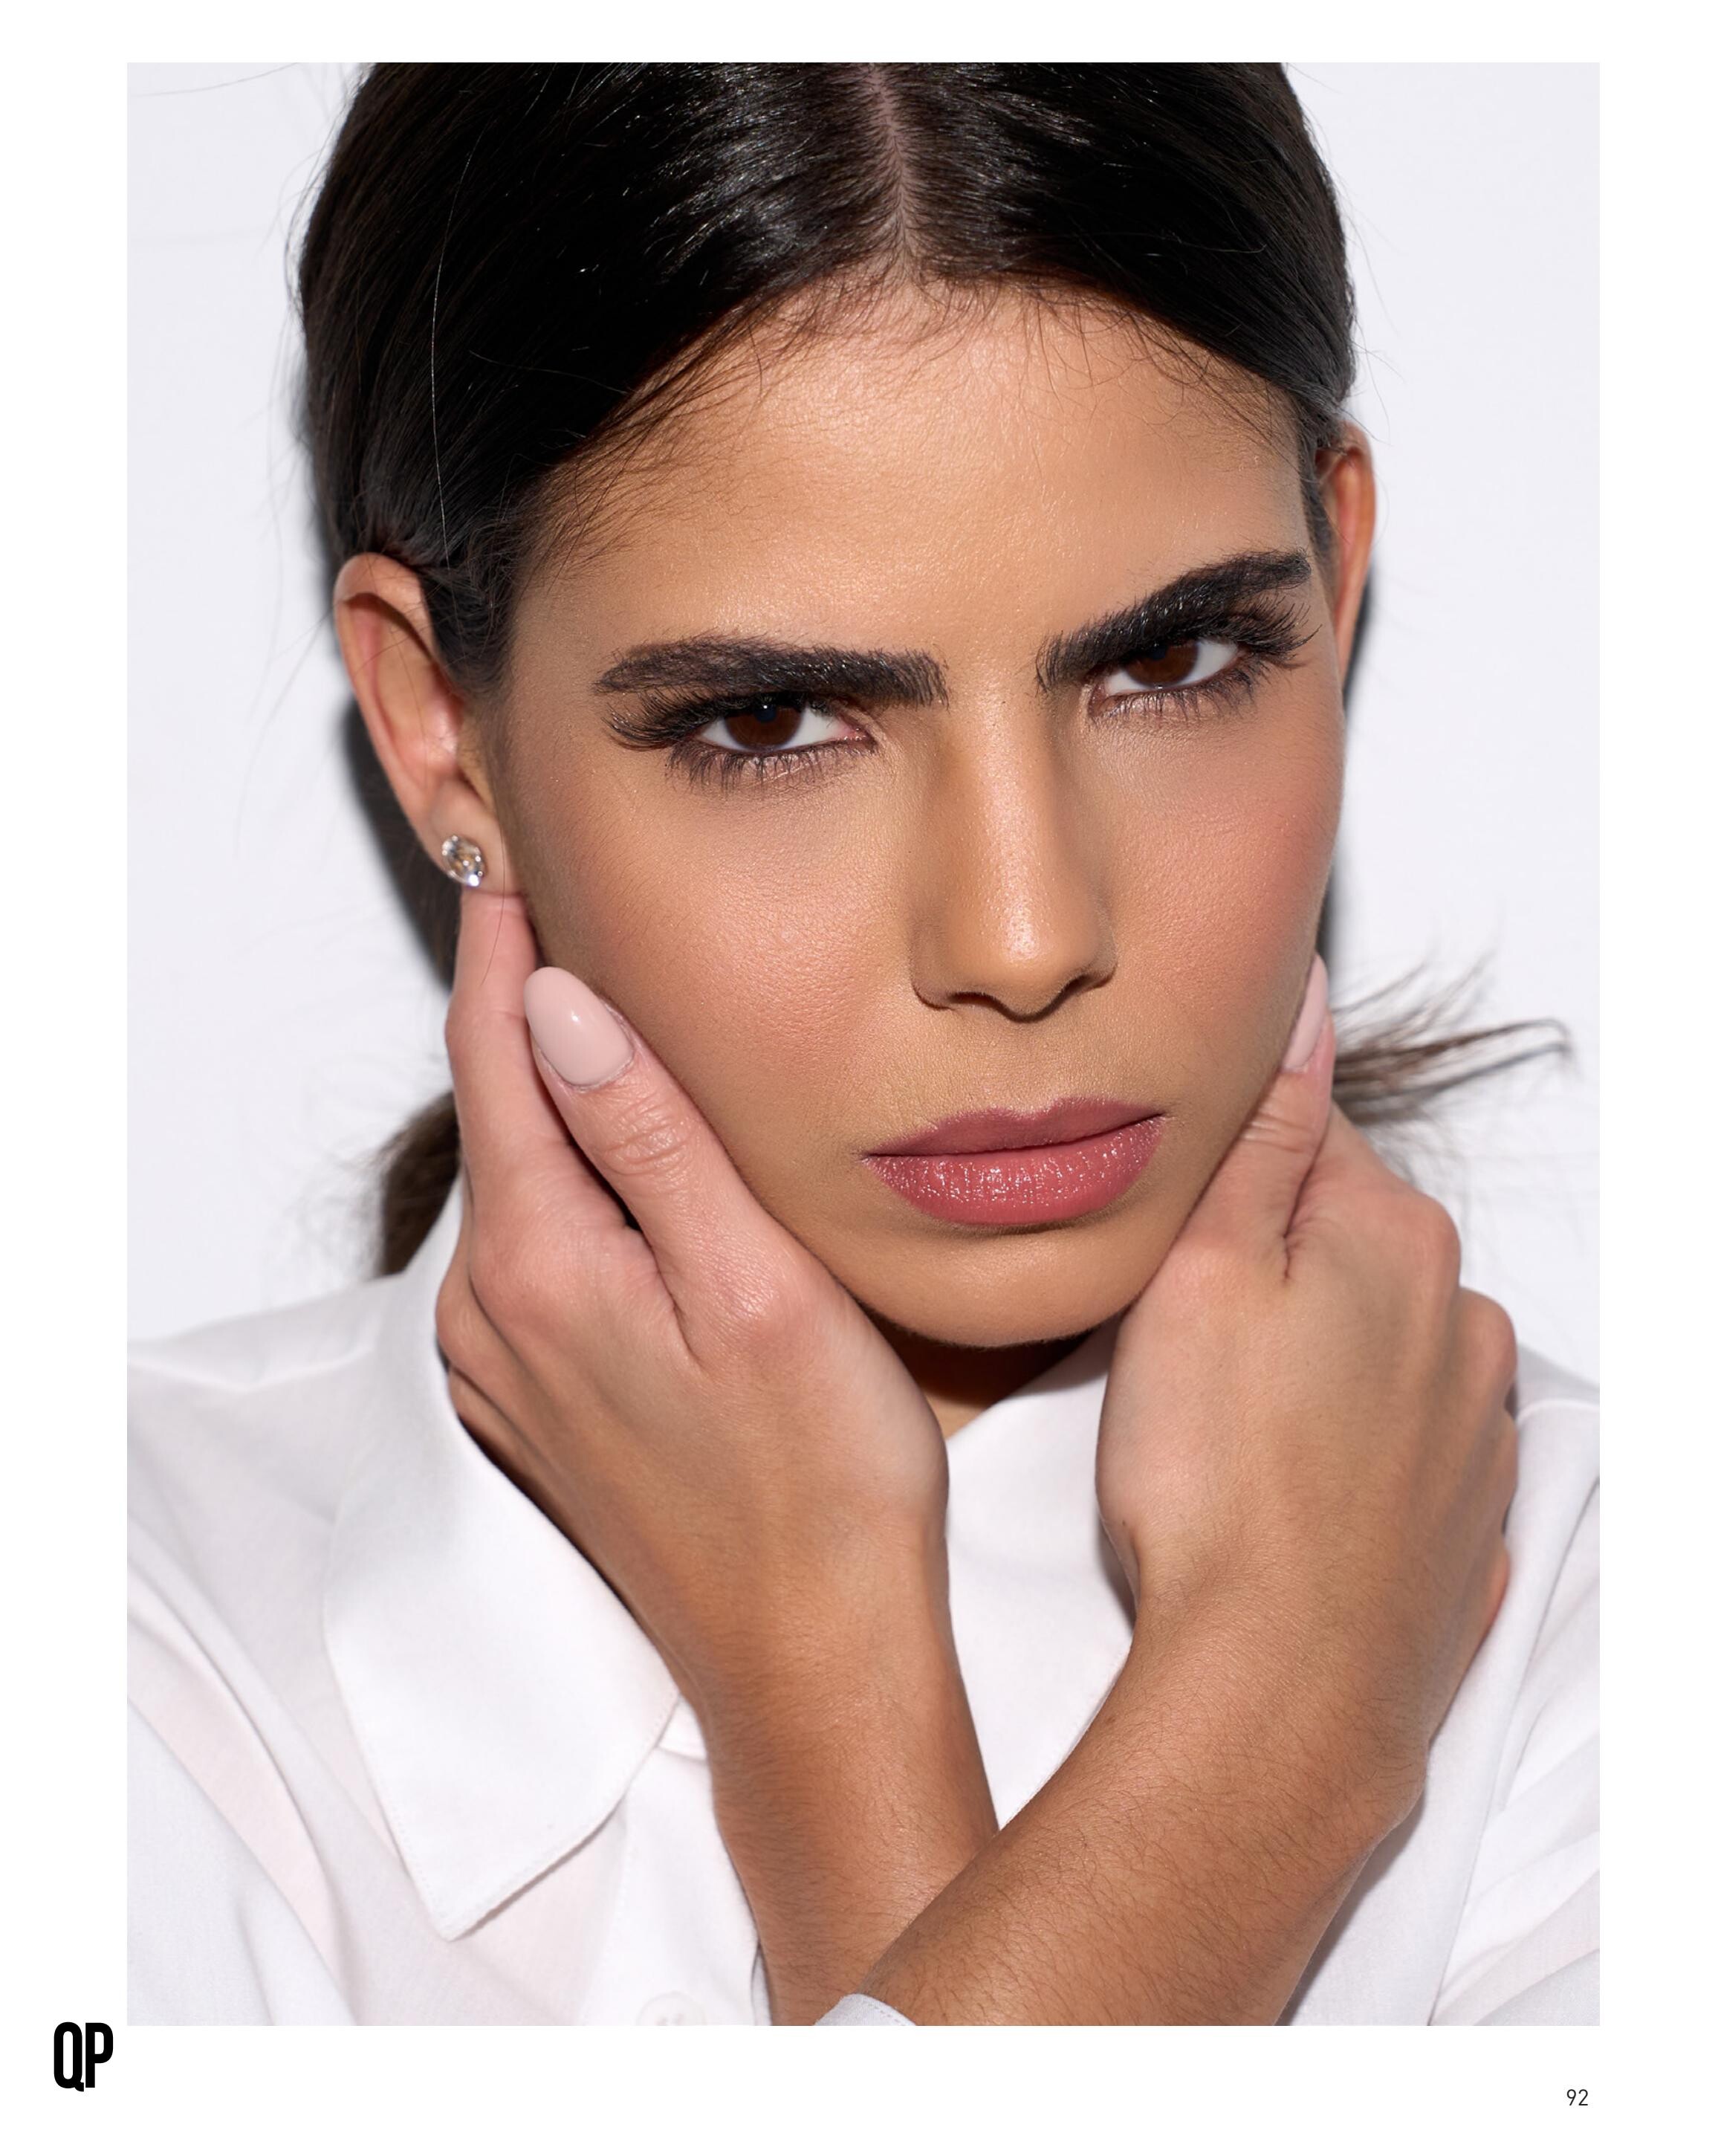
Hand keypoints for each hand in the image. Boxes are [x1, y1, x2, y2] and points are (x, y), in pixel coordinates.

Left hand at [432, 889, 994, 2018]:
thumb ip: (651, 1138)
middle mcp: (493, 1313)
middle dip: (539, 1002)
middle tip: (593, 899)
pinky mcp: (548, 1398)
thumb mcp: (756, 1285)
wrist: (814, 1665)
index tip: (524, 850)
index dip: (506, 941)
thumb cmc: (822, 1484)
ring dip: (568, 1090)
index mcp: (537, 1265)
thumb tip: (556, 1001)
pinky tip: (651, 1160)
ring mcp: (511, 1364)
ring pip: (528, 1177)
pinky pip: (546, 1245)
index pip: (494, 1051)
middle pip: (501, 1107)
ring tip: (637, 1003)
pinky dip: (584, 1178)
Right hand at [861, 958, 1517, 2023]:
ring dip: (1311, 1360)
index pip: (1307, 1136)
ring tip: (1221, 1427)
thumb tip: (1303, 1005)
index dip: (1215, 1174)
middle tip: (1171, 1335)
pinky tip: (1281, 1494)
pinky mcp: (1467, 1521)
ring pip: (1377, 1347)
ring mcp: (1477, 1431)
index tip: (1162, 1221)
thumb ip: (1260, 1132)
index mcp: (1394, 1239)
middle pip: (1346, 1243)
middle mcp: (1460, 1323)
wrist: (1281, 1690)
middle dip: (1267, 1266)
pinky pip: (1400, 1448)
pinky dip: (1347, 1453)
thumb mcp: (1199, 1270)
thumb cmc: (1217, 1485)